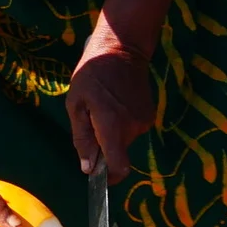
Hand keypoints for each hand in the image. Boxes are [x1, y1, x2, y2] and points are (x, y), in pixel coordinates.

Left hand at [67, 14, 154, 180]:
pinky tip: (115, 103)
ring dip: (113, 132)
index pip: (120, 166)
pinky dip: (122, 123)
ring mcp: (145, 120)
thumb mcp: (76, 104)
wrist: (122, 48)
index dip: (110, 178)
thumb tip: (89, 168)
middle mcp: (133, 126)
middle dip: (105, 145)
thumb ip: (82, 138)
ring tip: (104, 107)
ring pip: (125, 140)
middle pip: (119, 152)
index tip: (100, 177)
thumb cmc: (92, 74)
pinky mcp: (150, 113)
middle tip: (92, 121)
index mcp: (112, 125)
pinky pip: (132, 129)